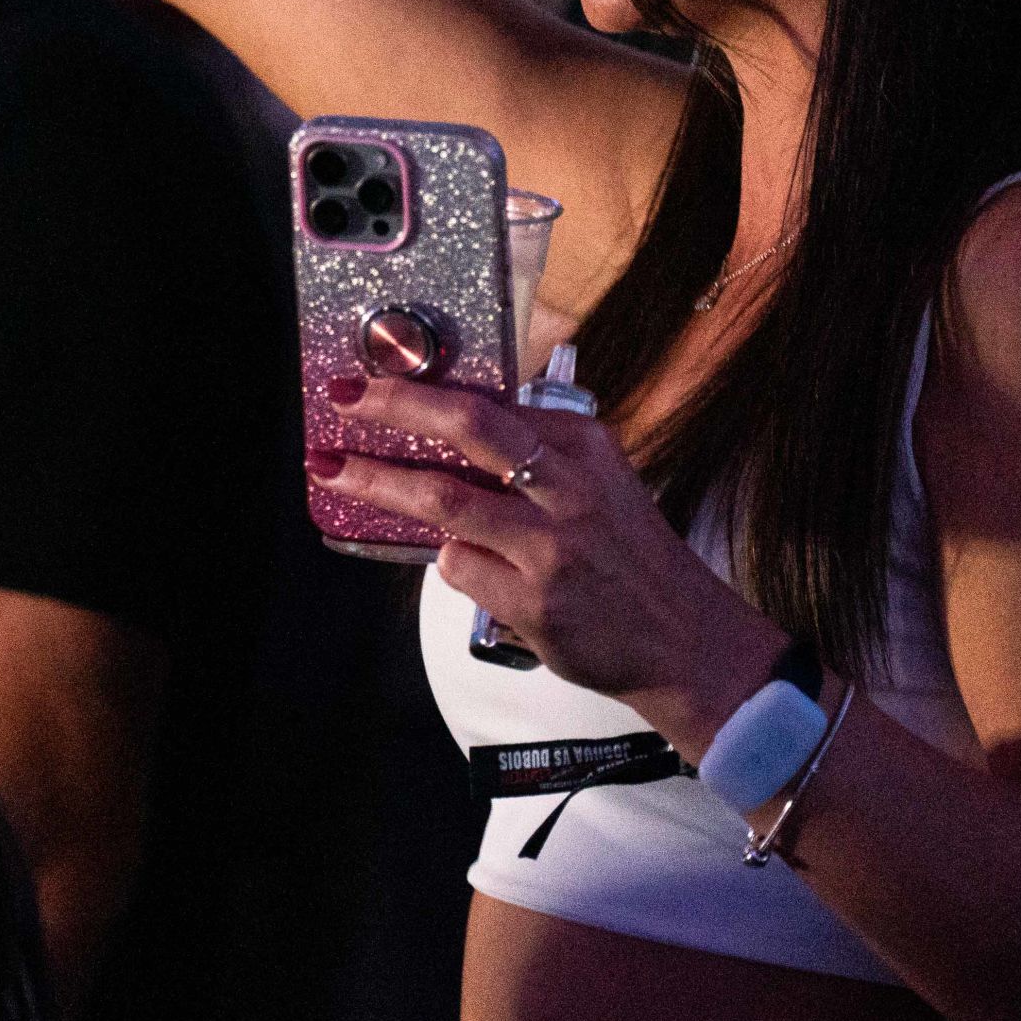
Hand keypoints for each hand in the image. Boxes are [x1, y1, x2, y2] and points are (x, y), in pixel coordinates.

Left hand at [315, 374, 778, 747]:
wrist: (684, 639)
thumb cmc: (632, 559)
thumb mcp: (601, 484)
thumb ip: (537, 456)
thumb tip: (445, 429)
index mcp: (585, 444)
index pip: (490, 401)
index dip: (421, 389)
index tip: (372, 381)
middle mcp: (570, 486)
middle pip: (466, 427)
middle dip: (393, 406)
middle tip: (343, 399)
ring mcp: (552, 545)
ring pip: (443, 500)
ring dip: (378, 483)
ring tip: (336, 473)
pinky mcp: (536, 599)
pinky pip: (459, 568)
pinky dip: (450, 562)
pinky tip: (471, 566)